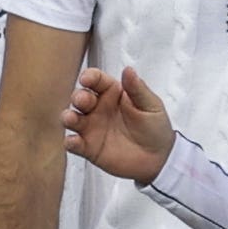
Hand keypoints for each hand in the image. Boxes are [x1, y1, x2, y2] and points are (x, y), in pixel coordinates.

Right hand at [63, 63, 172, 184]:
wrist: (159, 159)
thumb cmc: (156, 128)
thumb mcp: (151, 106)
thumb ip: (137, 89)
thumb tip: (128, 70)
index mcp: (112, 93)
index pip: (96, 80)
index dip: (89, 77)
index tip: (87, 79)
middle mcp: (98, 108)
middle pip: (80, 97)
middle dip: (78, 97)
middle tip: (82, 100)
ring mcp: (91, 128)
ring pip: (72, 119)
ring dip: (68, 117)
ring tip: (70, 118)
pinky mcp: (89, 148)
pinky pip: (74, 144)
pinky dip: (70, 142)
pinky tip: (73, 141)